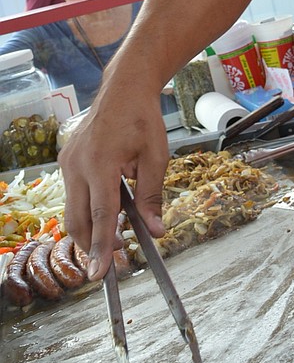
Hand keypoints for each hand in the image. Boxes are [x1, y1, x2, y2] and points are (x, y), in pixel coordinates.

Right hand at [58, 78, 169, 281]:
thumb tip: (156, 232)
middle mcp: (77, 165)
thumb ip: (153, 196)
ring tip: (115, 236)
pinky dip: (87, 208)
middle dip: (93, 245)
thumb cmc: (143, 120)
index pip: (101, 215)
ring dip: (90, 228)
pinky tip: (107, 208)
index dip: (102, 247)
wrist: (124, 89)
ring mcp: (68, 162)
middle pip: (79, 220)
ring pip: (72, 210)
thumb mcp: (157, 157)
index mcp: (102, 163)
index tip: (99, 274)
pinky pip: (73, 194)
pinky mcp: (67, 161)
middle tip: (114, 260)